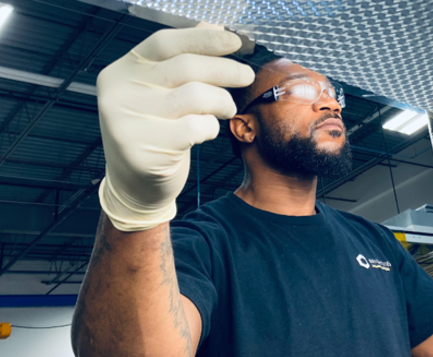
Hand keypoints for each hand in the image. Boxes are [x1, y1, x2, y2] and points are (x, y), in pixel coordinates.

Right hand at [98, 25, 254, 230]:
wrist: (134, 184)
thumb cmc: (155, 132)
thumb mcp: (161, 92)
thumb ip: (181, 60)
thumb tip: (214, 28)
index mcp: (122, 71)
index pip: (164, 42)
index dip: (203, 39)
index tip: (234, 41)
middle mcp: (119, 92)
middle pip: (185, 67)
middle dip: (225, 69)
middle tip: (245, 75)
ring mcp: (128, 121)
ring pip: (195, 96)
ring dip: (221, 101)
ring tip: (226, 108)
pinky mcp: (144, 149)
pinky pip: (195, 128)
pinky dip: (210, 128)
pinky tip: (207, 131)